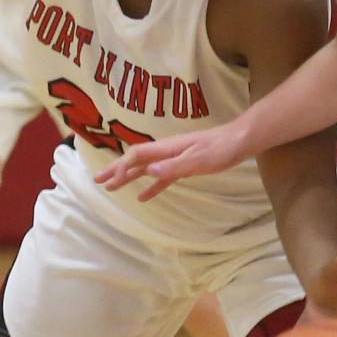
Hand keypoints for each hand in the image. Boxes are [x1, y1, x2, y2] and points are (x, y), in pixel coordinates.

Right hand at [95, 118, 249, 199]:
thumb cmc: (221, 149)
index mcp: (167, 148)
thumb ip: (174, 166)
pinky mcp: (184, 166)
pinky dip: (150, 186)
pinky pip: (161, 177)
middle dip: (115, 170)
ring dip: (128, 178)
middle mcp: (166, 151)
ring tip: (111, 188)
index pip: (137, 156)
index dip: (122, 168)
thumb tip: (148, 171)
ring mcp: (174, 158)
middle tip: (97, 180)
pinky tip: (142, 197)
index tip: (111, 182)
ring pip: (145, 168)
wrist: (240, 140)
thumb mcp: (198, 160)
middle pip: (135, 160)